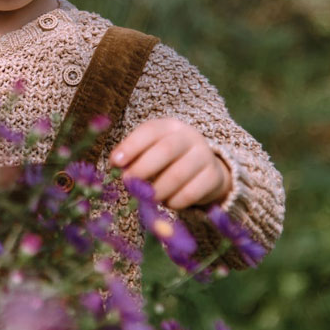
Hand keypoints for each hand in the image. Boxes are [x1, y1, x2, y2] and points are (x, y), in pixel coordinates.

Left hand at [110, 118, 231, 209]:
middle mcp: (189, 137)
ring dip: (158, 189)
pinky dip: (175, 201)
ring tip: (147, 198)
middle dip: (143, 168)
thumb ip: (134, 156)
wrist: (206, 171)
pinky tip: (168, 203)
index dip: (131, 146)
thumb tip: (115, 165)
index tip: (115, 162)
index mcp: (170, 127)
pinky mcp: (214, 176)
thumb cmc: (170, 161)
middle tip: (128, 183)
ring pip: (179, 173)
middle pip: (166, 150)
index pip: (150, 131)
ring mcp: (204, 155)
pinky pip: (192, 192)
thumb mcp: (152, 152)